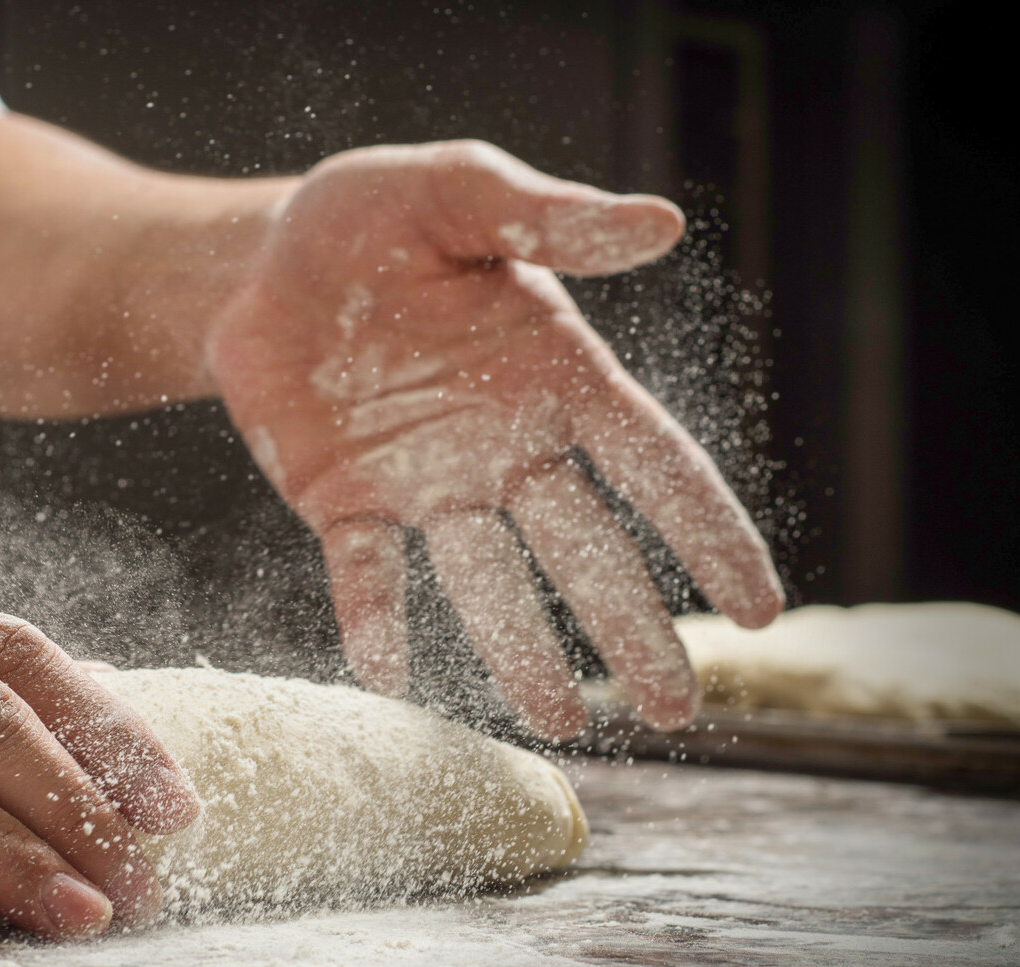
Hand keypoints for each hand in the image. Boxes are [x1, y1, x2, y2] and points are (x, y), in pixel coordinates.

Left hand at [208, 140, 782, 738]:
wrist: (259, 260)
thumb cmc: (375, 219)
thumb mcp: (456, 192)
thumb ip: (546, 216)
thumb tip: (660, 222)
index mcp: (556, 377)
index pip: (655, 467)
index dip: (709, 535)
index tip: (760, 612)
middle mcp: (504, 447)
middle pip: (585, 549)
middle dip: (630, 627)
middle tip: (674, 711)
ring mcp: (426, 485)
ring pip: (487, 580)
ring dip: (521, 648)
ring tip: (560, 722)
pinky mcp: (342, 504)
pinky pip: (366, 571)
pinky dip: (375, 617)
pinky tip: (389, 671)